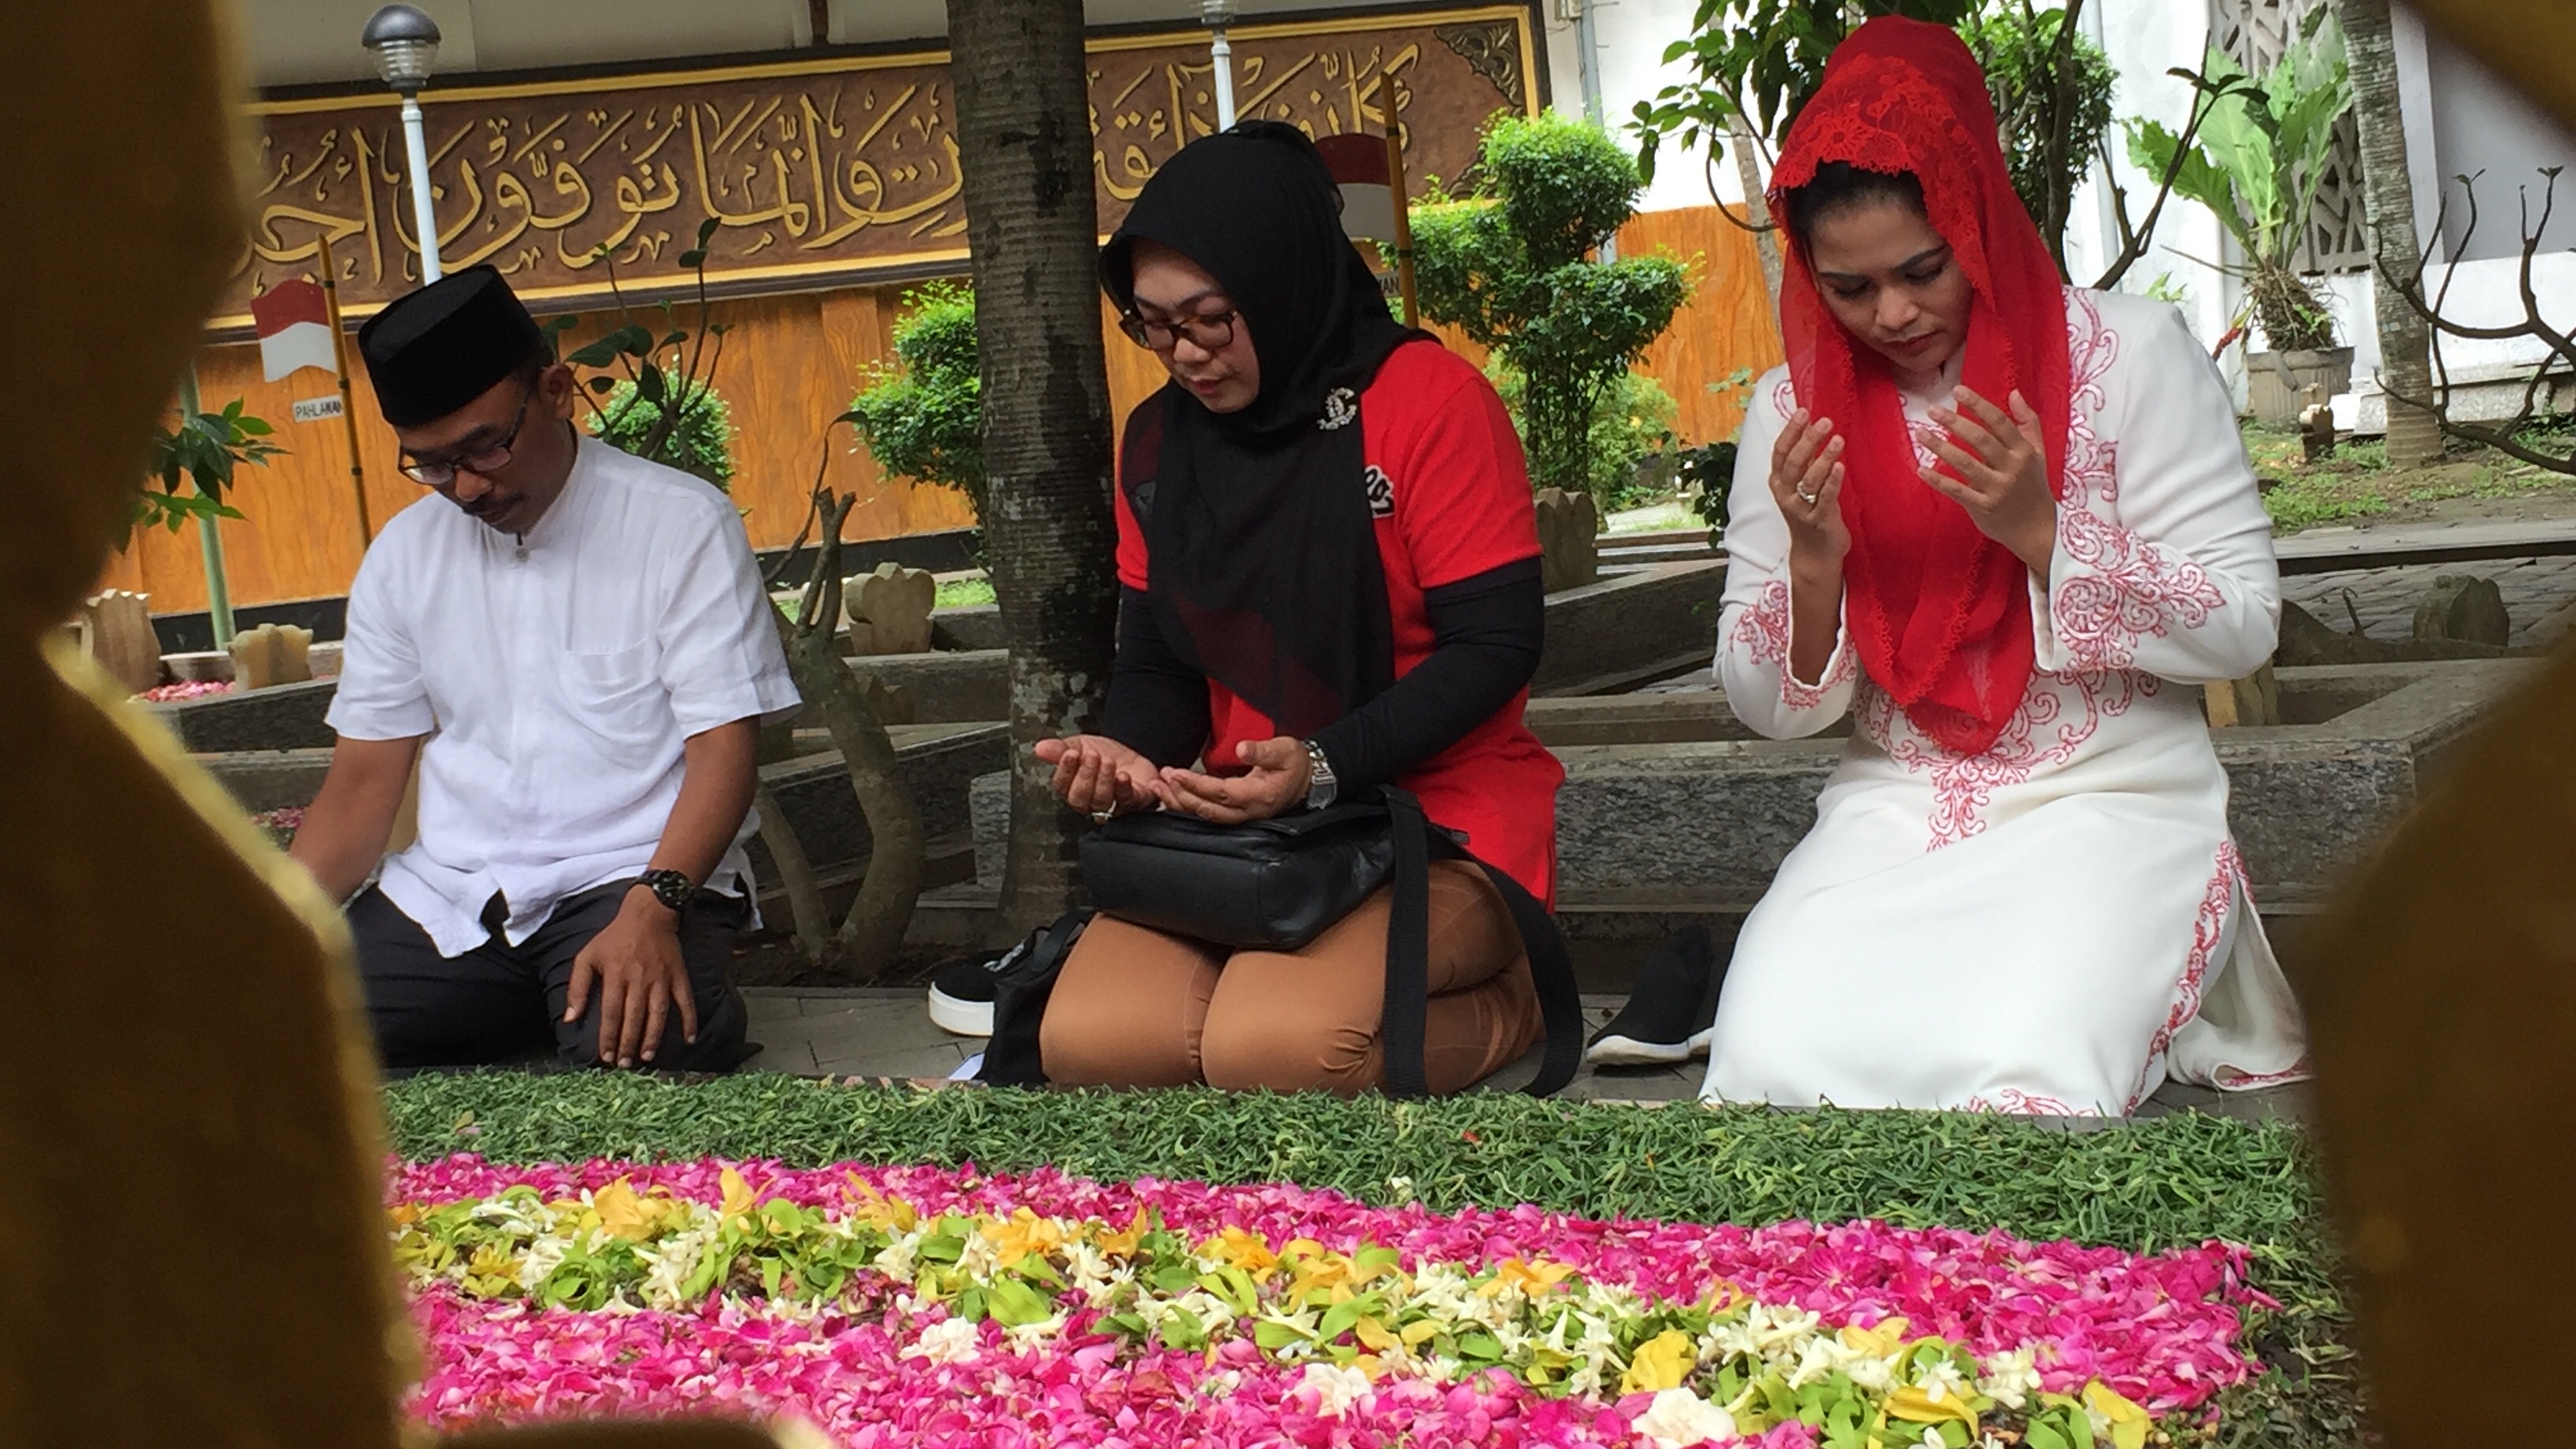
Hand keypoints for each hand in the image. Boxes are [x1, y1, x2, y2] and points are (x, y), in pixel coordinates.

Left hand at [565, 889, 698, 1067]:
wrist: (648, 914)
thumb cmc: (614, 937)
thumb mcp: (587, 956)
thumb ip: (577, 988)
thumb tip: (570, 1018)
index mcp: (616, 975)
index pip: (611, 1013)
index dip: (608, 1037)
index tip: (605, 1056)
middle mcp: (639, 980)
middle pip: (634, 1018)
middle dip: (628, 1043)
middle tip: (624, 1063)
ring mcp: (661, 979)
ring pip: (658, 1014)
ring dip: (653, 1037)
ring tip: (647, 1057)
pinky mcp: (678, 976)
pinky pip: (686, 1001)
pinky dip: (689, 1020)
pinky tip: (689, 1039)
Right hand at [1035, 734, 1169, 817]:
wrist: (1131, 756)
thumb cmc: (1102, 755)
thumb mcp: (1079, 746)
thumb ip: (1059, 749)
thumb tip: (1039, 748)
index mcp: (1072, 789)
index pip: (1062, 787)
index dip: (1065, 771)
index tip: (1071, 754)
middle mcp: (1090, 802)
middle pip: (1081, 799)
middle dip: (1086, 776)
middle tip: (1093, 755)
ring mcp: (1112, 805)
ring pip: (1102, 801)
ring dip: (1104, 780)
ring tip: (1109, 761)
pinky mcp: (1134, 802)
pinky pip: (1128, 800)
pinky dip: (1125, 788)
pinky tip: (1124, 776)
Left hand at [1159, 736, 1312, 824]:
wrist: (1308, 780)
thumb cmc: (1295, 763)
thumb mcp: (1284, 750)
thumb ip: (1262, 751)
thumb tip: (1242, 749)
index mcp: (1259, 795)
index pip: (1222, 793)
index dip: (1198, 785)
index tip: (1177, 774)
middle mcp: (1249, 811)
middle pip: (1209, 810)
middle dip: (1182, 795)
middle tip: (1163, 779)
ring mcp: (1243, 816)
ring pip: (1207, 816)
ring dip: (1181, 803)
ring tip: (1160, 788)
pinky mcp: (1237, 814)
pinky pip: (1210, 814)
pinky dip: (1190, 806)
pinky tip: (1174, 796)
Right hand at [1770, 407, 1849, 568]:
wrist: (1815, 552)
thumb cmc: (1811, 512)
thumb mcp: (1801, 485)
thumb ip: (1804, 461)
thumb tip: (1811, 426)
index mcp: (1779, 482)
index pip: (1780, 451)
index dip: (1791, 431)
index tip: (1803, 412)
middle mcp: (1785, 494)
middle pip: (1793, 462)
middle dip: (1808, 440)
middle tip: (1825, 422)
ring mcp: (1800, 508)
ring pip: (1809, 479)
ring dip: (1823, 458)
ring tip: (1837, 440)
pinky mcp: (1818, 520)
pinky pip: (1825, 498)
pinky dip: (1832, 481)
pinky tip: (1841, 466)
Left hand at [1922, 386, 2058, 573]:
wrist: (2038, 529)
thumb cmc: (2033, 485)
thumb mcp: (2038, 452)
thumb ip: (2027, 421)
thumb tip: (2014, 392)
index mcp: (2024, 451)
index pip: (2000, 422)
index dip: (1979, 405)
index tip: (1958, 390)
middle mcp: (2011, 468)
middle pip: (1981, 440)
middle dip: (1955, 422)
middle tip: (1933, 410)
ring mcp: (1997, 489)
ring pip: (1966, 464)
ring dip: (1941, 448)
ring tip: (1922, 433)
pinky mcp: (1983, 507)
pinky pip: (1957, 491)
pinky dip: (1938, 480)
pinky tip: (1921, 469)